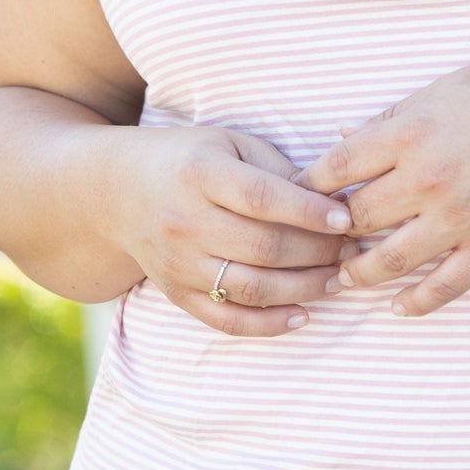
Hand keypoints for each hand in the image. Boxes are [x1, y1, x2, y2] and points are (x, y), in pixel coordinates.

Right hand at [104, 124, 357, 336]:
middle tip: (351, 250)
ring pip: (251, 288)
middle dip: (318, 253)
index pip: (261, 198)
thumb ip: (278, 170)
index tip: (347, 218)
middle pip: (263, 248)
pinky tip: (304, 315)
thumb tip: (332, 203)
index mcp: (199, 173)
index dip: (309, 212)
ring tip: (337, 279)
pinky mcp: (177, 294)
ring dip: (304, 289)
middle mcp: (183, 221)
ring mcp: (178, 263)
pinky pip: (227, 319)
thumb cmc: (192, 161)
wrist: (119, 193)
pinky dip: (269, 325)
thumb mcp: (231, 145)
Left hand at [300, 62, 469, 316]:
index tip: (299, 200)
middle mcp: (428, 178)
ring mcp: (460, 218)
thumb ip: (395, 116)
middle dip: (331, 235)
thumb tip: (346, 136)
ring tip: (347, 278)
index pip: (335, 169)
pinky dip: (415, 303)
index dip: (308, 189)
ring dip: (359, 275)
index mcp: (411, 132)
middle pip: (355, 220)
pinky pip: (443, 288)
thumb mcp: (449, 88)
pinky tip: (399, 307)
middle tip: (317, 245)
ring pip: (388, 262)